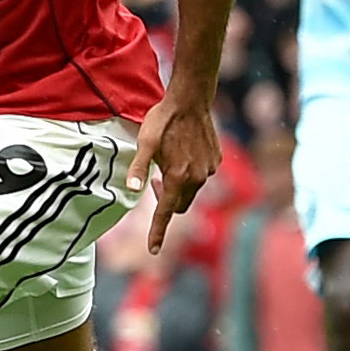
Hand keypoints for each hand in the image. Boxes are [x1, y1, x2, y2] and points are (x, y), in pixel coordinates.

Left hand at [124, 91, 220, 254]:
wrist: (191, 100)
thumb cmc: (163, 120)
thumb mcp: (144, 143)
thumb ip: (139, 168)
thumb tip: (133, 189)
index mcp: (177, 177)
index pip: (165, 213)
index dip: (157, 232)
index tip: (153, 250)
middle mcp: (197, 178)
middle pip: (179, 205)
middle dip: (166, 199)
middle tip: (154, 179)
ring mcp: (209, 169)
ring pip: (191, 190)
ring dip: (178, 184)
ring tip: (168, 161)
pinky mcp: (216, 160)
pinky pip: (201, 175)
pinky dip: (190, 172)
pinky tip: (183, 151)